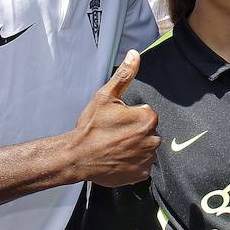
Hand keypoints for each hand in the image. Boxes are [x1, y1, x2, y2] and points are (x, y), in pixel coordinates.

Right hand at [74, 50, 158, 186]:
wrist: (77, 156)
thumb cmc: (91, 126)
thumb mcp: (105, 96)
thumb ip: (124, 75)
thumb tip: (135, 54)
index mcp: (147, 119)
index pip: (147, 114)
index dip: (131, 116)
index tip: (117, 120)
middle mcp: (152, 140)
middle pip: (149, 131)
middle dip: (135, 131)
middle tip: (114, 134)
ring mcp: (147, 159)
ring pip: (147, 148)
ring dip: (136, 147)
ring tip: (115, 147)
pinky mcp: (141, 175)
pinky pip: (143, 165)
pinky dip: (134, 163)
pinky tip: (119, 159)